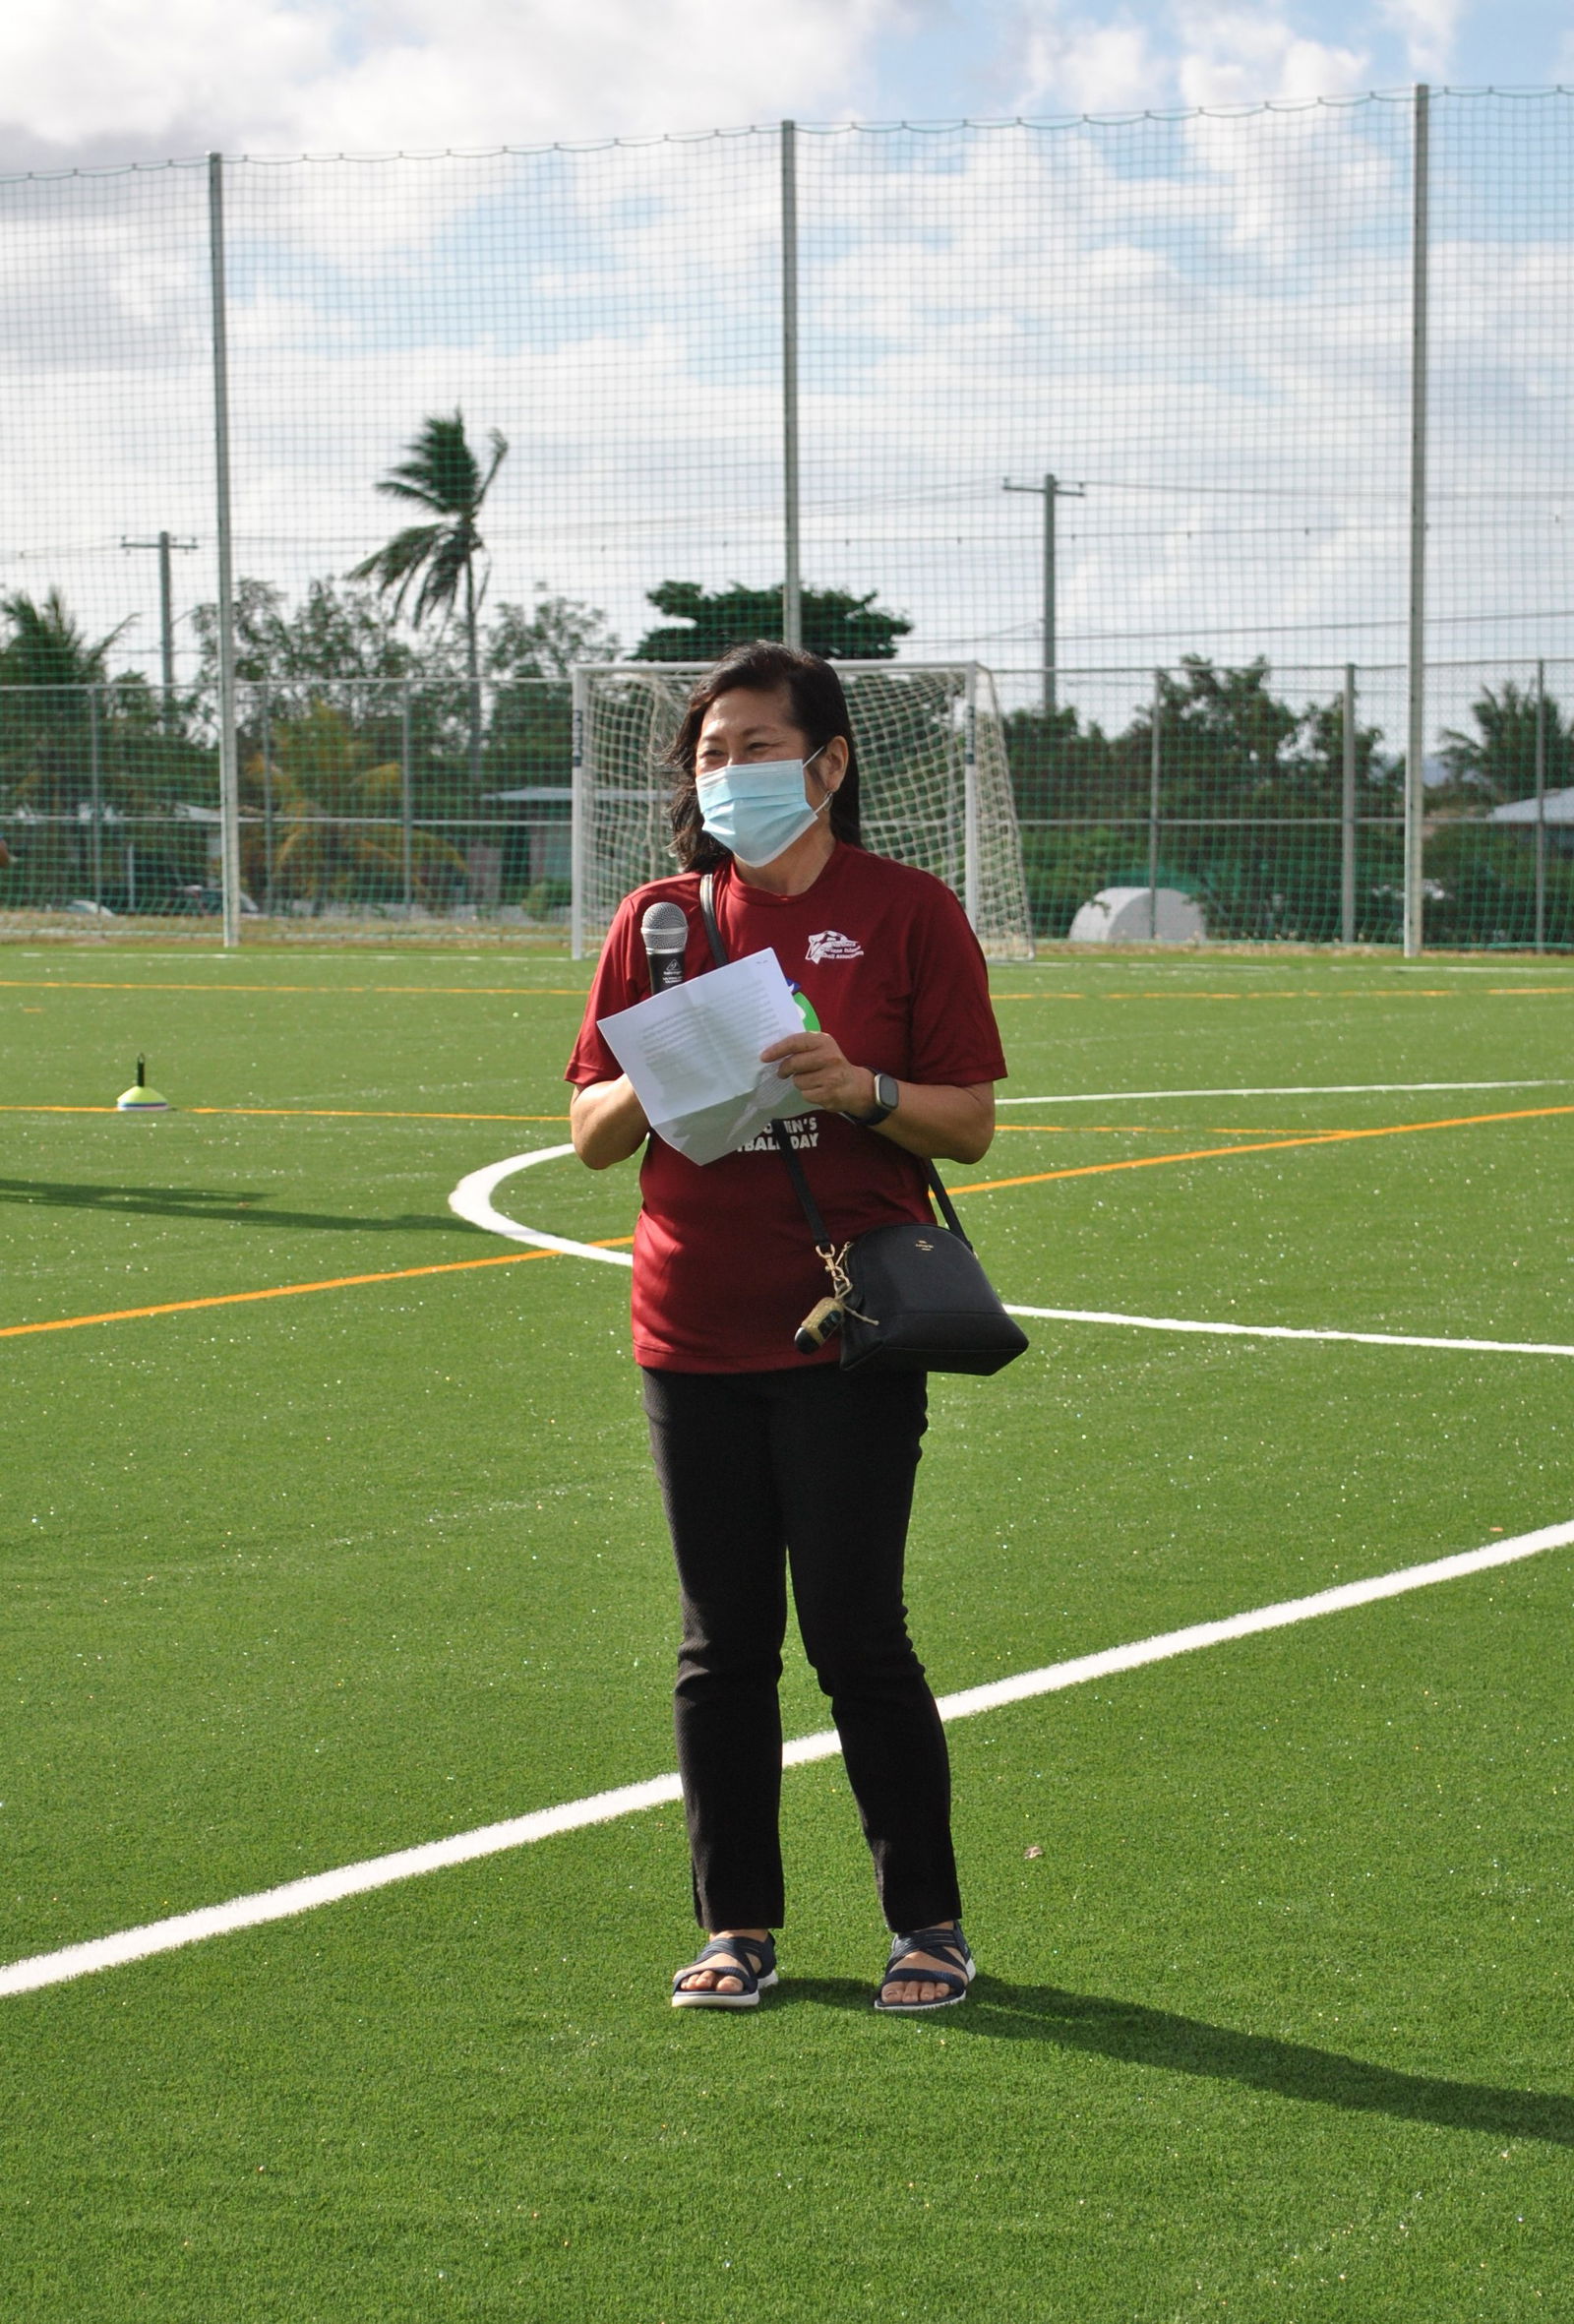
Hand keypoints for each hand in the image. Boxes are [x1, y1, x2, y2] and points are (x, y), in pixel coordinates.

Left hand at [759, 1031, 874, 1115]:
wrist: (856, 1086)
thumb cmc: (831, 1065)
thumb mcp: (822, 1049)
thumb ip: (801, 1047)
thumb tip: (771, 1053)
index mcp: (824, 1041)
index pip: (795, 1042)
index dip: (777, 1049)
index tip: (764, 1057)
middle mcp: (829, 1056)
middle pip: (794, 1063)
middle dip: (785, 1069)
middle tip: (783, 1073)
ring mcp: (830, 1076)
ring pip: (798, 1081)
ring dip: (800, 1083)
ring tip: (812, 1081)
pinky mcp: (829, 1093)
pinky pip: (805, 1094)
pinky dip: (808, 1094)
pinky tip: (818, 1090)